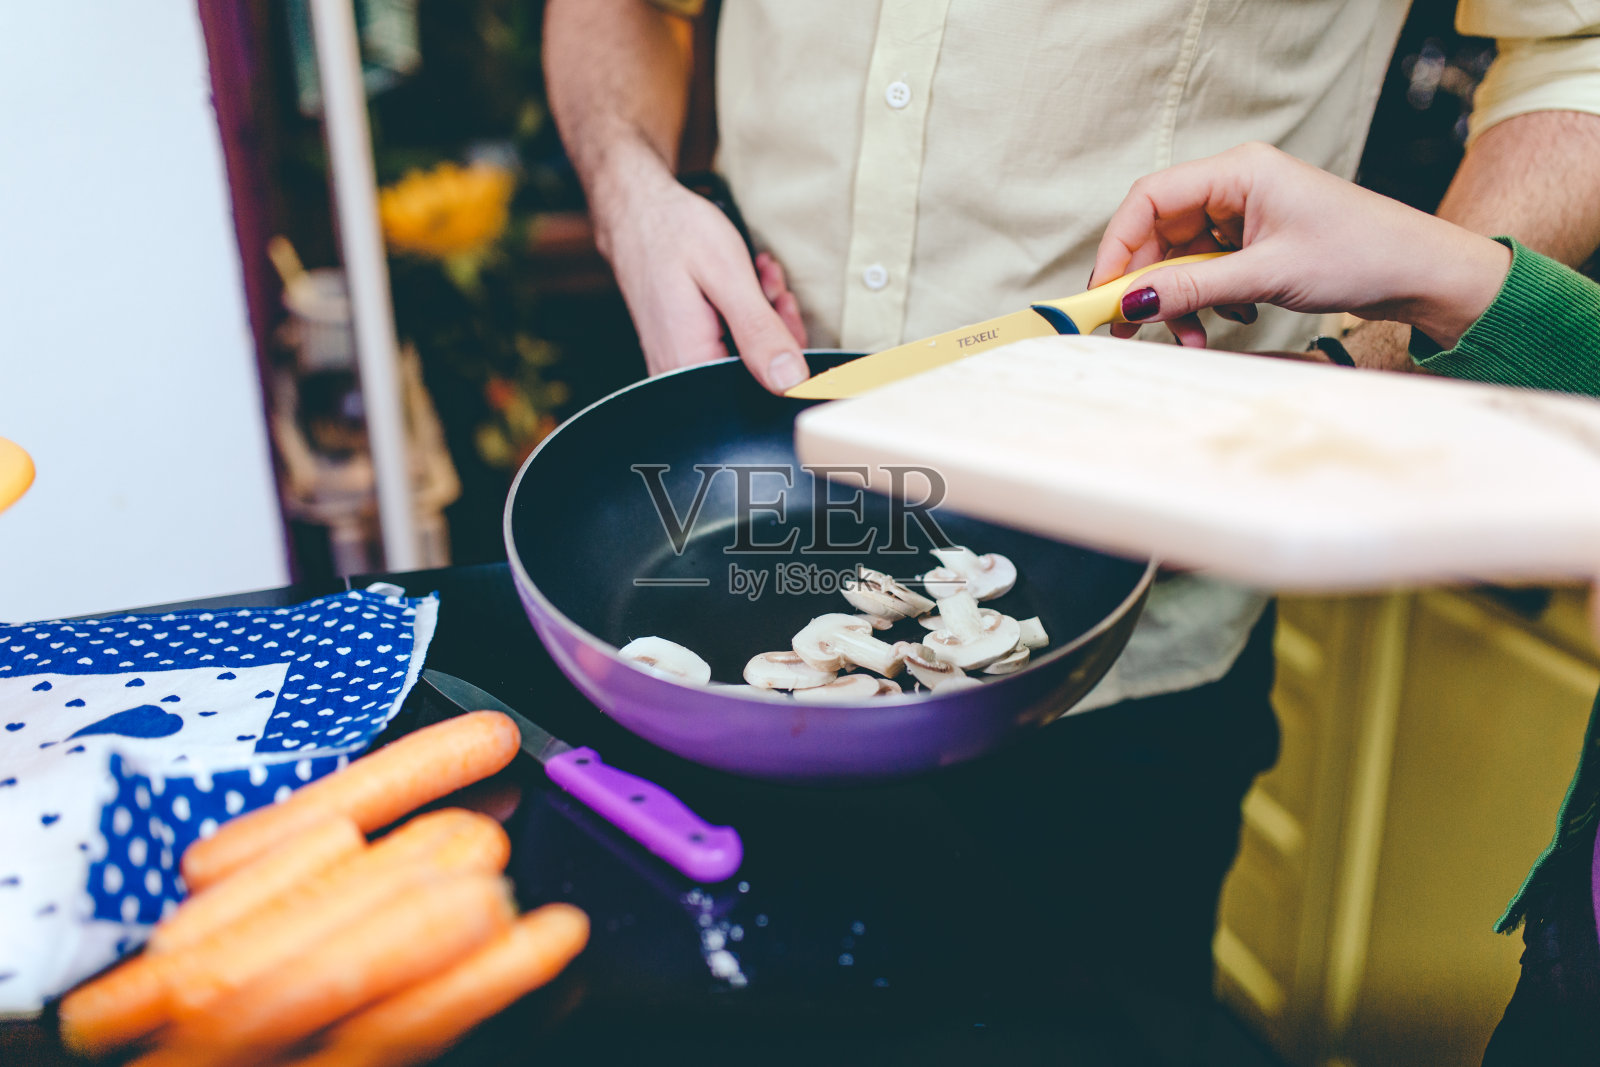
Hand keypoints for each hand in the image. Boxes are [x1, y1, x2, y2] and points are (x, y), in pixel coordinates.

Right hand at [592, 154, 808, 391]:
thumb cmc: (673, 231)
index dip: (787, 351)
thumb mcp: (728, 276)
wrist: (633, 210)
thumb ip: (760, 332)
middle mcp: (678, 372)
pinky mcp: (679, 348)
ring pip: (741, 357)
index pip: (761, 386)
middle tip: (771, 286)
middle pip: (752, 374)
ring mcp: (676, 362)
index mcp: (690, 363)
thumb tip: (791, 381)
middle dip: (774, 330)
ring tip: (757, 278)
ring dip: (760, 318)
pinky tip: (744, 287)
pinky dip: (742, 316)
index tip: (784, 306)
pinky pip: (723, 345)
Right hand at [1089, 143, 1510, 355]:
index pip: (1149, 198)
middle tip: (1128, 327)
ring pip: (1181, 257)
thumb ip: (1194, 288)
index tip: (1104, 293)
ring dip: (1177, 301)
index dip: (1118, 246)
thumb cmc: (1362, 254)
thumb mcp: (1266, 276)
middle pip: (1159, 231)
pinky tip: (1222, 325)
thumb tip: (1132, 302)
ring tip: (1187, 338)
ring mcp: (1245, 213)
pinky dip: (1203, 302)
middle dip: (1146, 283)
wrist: (1422, 272)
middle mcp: (1236, 185)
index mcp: (1238, 171)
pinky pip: (1207, 270)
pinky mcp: (1255, 241)